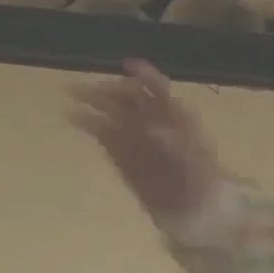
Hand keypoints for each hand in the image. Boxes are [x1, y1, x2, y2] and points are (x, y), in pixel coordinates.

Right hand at [68, 58, 221, 219]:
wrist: (193, 208)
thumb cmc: (201, 181)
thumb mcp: (193, 161)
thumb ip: (173, 143)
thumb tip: (152, 129)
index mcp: (176, 116)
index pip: (159, 89)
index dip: (145, 75)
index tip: (128, 64)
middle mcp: (155, 121)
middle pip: (131, 98)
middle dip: (111, 89)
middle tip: (90, 88)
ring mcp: (137, 136)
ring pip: (114, 112)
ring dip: (95, 102)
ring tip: (72, 93)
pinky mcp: (122, 153)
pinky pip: (104, 133)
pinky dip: (90, 124)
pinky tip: (73, 116)